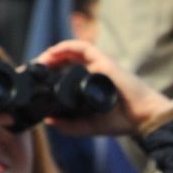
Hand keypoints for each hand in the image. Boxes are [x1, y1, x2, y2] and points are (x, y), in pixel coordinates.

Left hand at [33, 39, 172, 137]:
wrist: (144, 118)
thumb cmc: (122, 121)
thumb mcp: (89, 126)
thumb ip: (69, 125)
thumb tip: (48, 120)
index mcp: (88, 85)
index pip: (64, 74)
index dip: (47, 74)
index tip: (31, 79)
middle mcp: (92, 72)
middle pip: (63, 61)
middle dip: (44, 64)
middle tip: (29, 71)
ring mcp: (98, 64)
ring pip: (70, 52)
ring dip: (51, 54)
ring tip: (37, 63)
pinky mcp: (104, 60)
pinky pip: (82, 47)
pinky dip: (65, 47)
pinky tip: (52, 53)